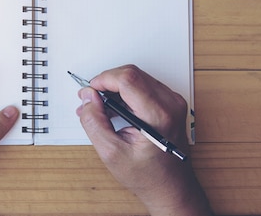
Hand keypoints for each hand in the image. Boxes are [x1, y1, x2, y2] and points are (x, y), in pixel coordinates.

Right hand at [76, 65, 211, 215]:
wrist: (171, 187)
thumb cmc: (148, 175)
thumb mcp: (111, 153)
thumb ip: (94, 122)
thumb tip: (88, 98)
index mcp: (158, 115)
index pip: (127, 79)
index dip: (103, 80)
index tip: (90, 91)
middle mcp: (170, 104)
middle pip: (131, 74)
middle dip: (106, 83)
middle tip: (91, 99)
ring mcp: (172, 102)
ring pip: (136, 77)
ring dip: (115, 87)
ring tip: (100, 108)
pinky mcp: (170, 103)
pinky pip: (143, 85)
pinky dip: (125, 93)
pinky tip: (114, 108)